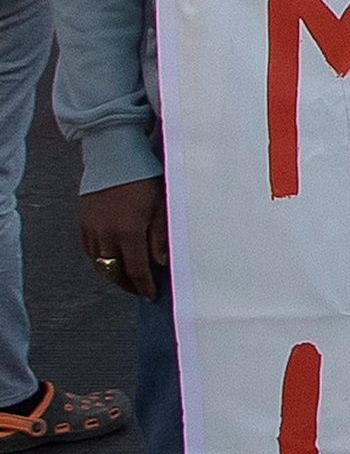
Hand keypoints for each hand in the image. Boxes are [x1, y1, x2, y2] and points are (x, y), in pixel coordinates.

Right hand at [81, 178, 165, 301]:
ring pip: (100, 263)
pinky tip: (112, 261)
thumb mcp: (160, 207)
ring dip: (114, 274)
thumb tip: (161, 263)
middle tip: (141, 290)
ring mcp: (92, 228)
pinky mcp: (84, 222)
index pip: (135, 270)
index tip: (151, 295)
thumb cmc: (143, 179)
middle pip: (114, 271)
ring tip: (128, 279)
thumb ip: (160, 237)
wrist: (114, 157)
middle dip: (128, 284)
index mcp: (128, 232)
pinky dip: (100, 260)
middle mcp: (106, 234)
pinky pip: (90, 250)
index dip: (143, 286)